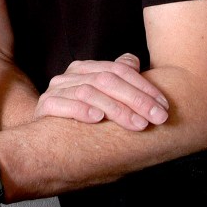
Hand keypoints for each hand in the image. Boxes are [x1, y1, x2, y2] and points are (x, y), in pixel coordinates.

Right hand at [34, 54, 168, 129]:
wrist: (45, 145)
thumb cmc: (82, 123)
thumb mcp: (104, 101)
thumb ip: (117, 81)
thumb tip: (132, 61)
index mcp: (86, 69)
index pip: (119, 70)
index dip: (144, 87)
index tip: (164, 106)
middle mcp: (70, 76)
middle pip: (107, 80)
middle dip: (136, 99)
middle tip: (157, 118)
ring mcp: (55, 90)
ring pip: (88, 91)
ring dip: (116, 109)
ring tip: (137, 124)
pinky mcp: (43, 107)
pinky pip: (61, 104)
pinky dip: (80, 110)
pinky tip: (97, 118)